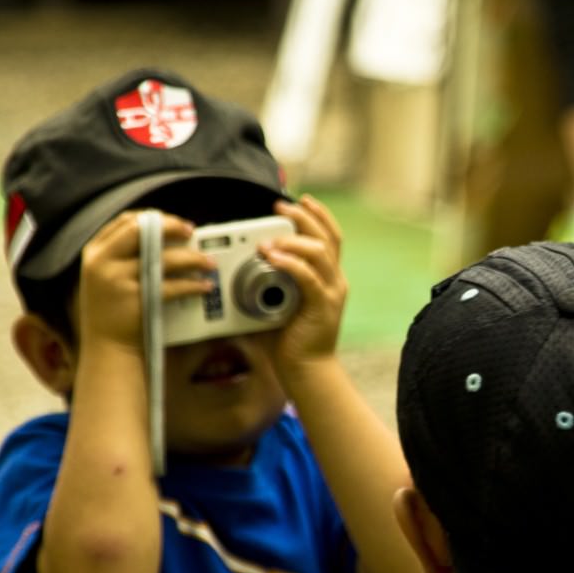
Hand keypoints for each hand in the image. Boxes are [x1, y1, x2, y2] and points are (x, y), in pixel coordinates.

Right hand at [77, 210, 214, 352]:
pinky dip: (193, 285)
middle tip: (192, 232)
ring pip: (164, 258)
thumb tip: (162, 234)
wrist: (107, 351)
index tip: (174, 223)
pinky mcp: (136, 300)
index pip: (125, 221)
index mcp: (94, 253)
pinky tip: (204, 287)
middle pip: (142, 230)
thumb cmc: (112, 313)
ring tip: (209, 262)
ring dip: (192, 258)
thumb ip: (122, 256)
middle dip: (172, 228)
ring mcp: (117, 280)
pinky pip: (173, 286)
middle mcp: (102, 262)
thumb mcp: (104, 278)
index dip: (154, 217)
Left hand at [259, 195, 346, 376]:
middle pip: (327, 237)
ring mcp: (331, 293)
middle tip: (281, 207)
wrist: (307, 371)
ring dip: (292, 240)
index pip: (331, 237)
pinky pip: (307, 277)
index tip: (301, 201)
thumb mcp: (279, 305)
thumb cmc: (291, 342)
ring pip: (319, 252)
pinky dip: (290, 264)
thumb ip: (268, 287)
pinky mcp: (321, 306)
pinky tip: (272, 257)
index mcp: (329, 278)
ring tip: (270, 238)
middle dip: (304, 217)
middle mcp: (335, 281)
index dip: (318, 216)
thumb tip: (239, 274)